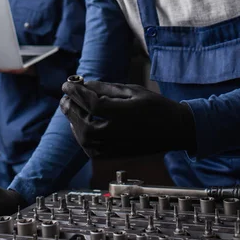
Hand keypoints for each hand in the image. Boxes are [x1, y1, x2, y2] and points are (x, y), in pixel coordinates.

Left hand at [60, 80, 195, 158]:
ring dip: (73, 122)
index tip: (67, 84)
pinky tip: (79, 126)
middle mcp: (117, 132)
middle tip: (65, 97)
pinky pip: (91, 150)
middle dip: (70, 107)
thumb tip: (86, 84)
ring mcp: (116, 146)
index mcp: (123, 113)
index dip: (76, 92)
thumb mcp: (133, 90)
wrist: (174, 130)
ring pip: (84, 138)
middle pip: (83, 122)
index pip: (91, 102)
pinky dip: (81, 138)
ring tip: (70, 109)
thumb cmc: (156, 106)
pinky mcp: (116, 155)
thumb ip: (107, 89)